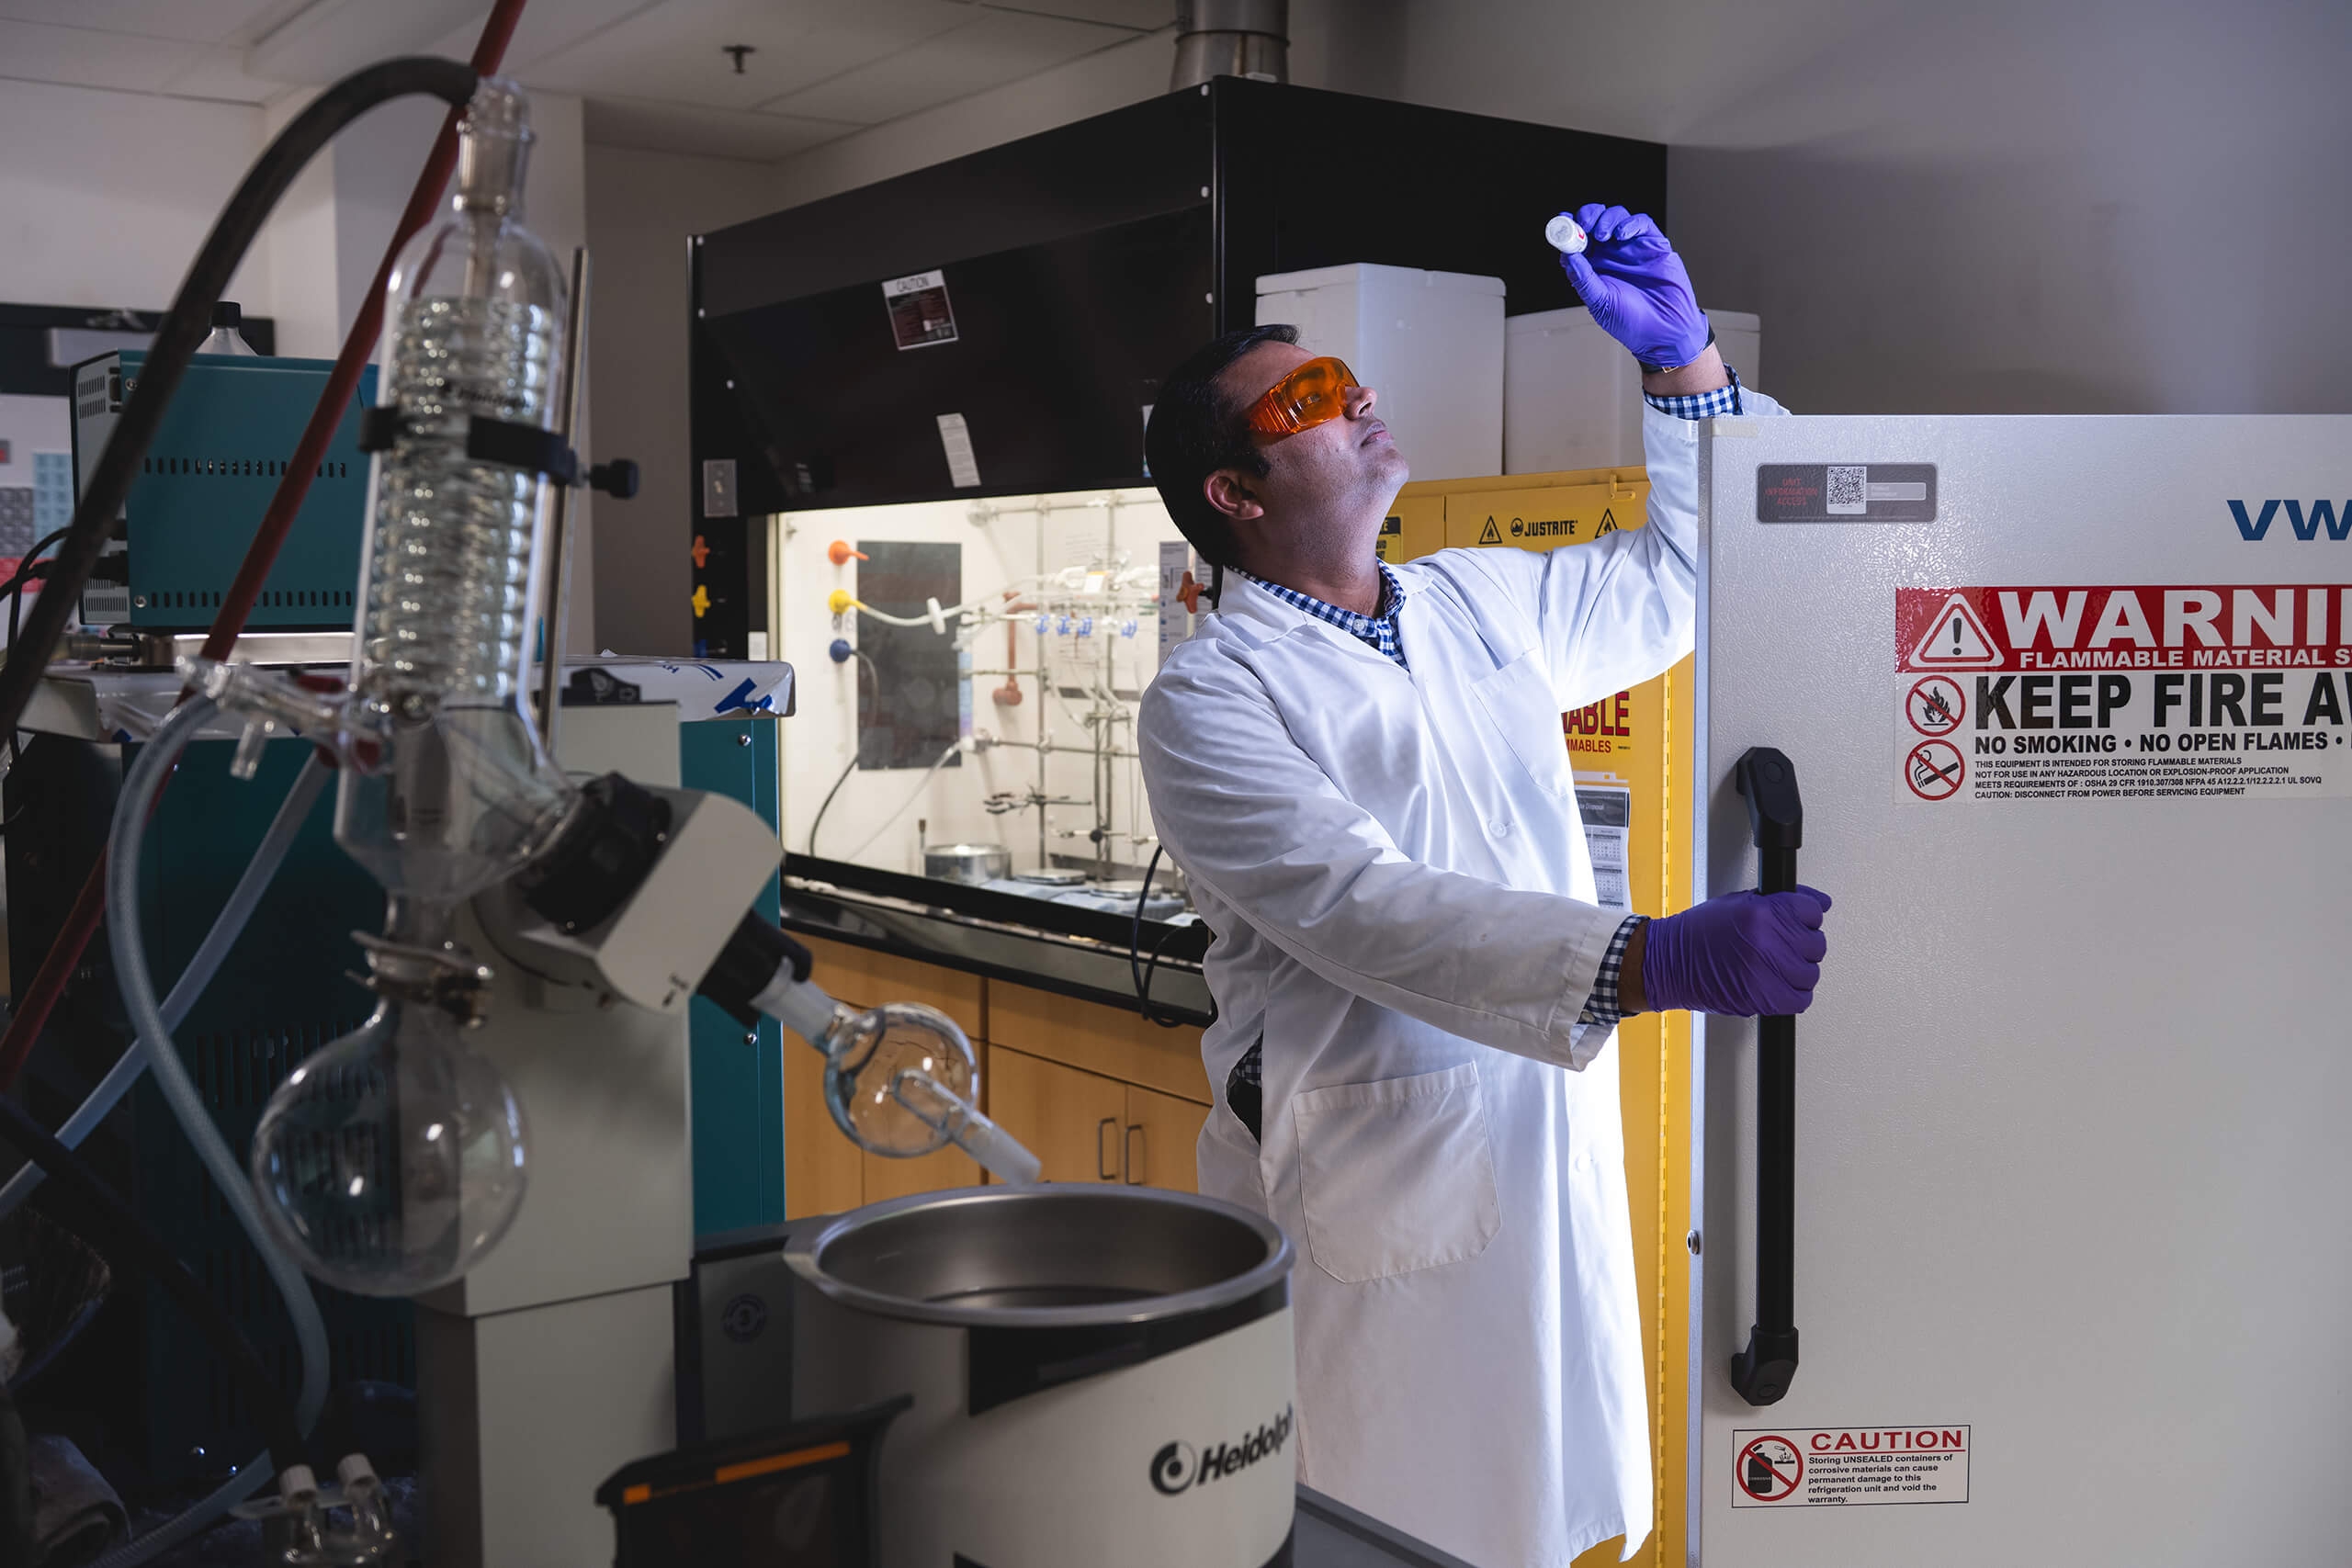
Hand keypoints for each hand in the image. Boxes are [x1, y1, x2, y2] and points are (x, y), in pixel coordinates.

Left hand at [1558, 203, 1709, 370]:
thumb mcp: (1600, 303)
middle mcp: (1611, 254)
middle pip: (1595, 222)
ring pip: (1616, 217)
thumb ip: (1583, 279)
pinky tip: (1622, 235)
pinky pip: (1642, 223)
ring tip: (1601, 235)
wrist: (1664, 332)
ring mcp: (1632, 247)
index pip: (1576, 241)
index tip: (1562, 222)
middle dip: (1586, 216)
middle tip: (1582, 224)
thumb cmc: (1631, 322)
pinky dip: (1630, 223)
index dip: (1568, 229)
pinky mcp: (1653, 244)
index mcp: (1594, 267)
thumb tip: (1568, 257)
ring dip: (1606, 219)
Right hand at [1627, 887, 1830, 1016]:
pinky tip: (1778, 984)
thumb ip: (1782, 901)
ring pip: (1811, 973)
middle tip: (1783, 946)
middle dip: (1803, 944)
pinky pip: (1801, 999)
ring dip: (1798, 971)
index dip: (1806, 917)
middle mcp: (1766, 941)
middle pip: (1816, 944)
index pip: (1812, 911)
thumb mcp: (1739, 902)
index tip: (1798, 922)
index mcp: (1761, 913)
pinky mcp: (1764, 998)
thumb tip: (1820, 903)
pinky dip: (1794, 994)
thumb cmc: (1697, 933)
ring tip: (1776, 966)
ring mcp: (1766, 971)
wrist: (1669, 963)